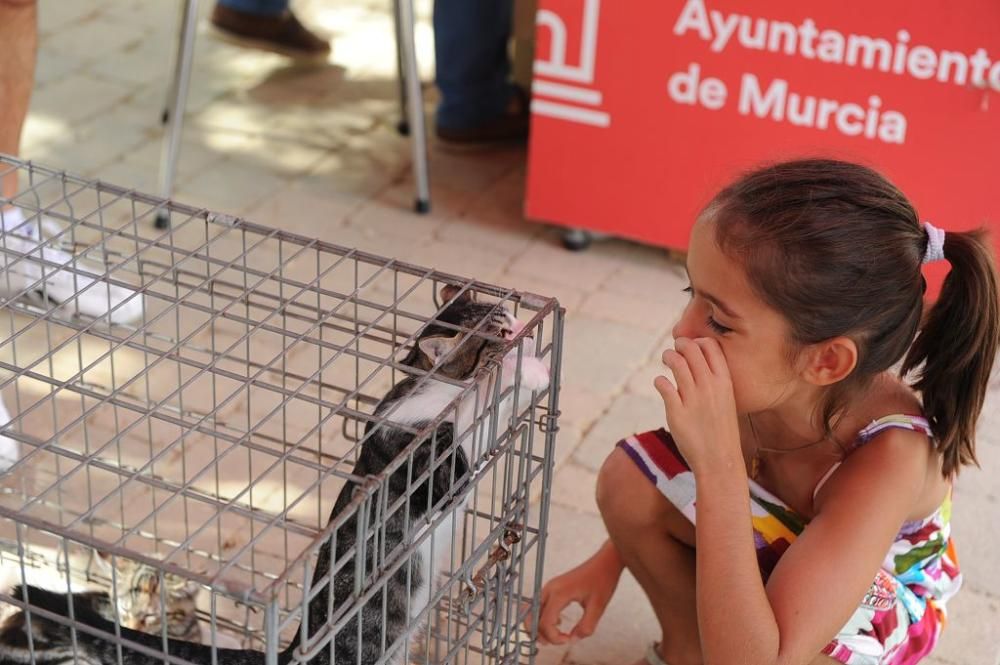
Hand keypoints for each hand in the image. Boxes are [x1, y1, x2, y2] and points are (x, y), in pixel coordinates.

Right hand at [530, 549, 622, 644]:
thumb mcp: (598, 607)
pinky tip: (558, 623)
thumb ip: (585, 627)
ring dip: (540, 626)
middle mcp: (550, 589)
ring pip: (533, 611)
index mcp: (559, 593)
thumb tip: (573, 640)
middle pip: (532, 618)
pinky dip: (543, 618)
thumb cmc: (602, 580)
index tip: (568, 640)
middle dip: (541, 634)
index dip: (554, 637)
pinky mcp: (553, 588)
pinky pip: (540, 605)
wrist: (605, 562)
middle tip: (559, 641)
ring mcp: (549, 587)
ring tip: (556, 636)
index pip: (545, 623)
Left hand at [653, 337, 740, 474]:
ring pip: (675, 362)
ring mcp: (693, 398)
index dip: (697, 342)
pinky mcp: (676, 411)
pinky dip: (659, 381)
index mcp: (725, 382)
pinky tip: (661, 384)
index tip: (691, 348)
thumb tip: (697, 365)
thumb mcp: (726, 401)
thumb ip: (714, 382)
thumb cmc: (722, 431)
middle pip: (690, 349)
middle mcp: (710, 386)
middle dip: (679, 344)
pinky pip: (663, 384)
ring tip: (666, 359)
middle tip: (675, 350)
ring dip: (667, 356)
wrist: (720, 461)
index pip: (710, 346)